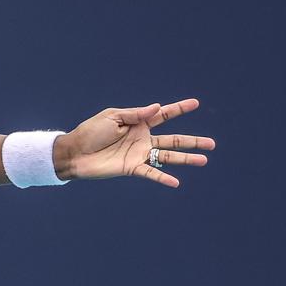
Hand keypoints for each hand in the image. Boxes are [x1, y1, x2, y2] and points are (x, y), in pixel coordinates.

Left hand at [56, 98, 215, 188]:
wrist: (73, 152)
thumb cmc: (90, 132)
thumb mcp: (112, 117)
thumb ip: (135, 113)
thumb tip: (157, 107)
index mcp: (138, 123)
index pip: (163, 115)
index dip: (179, 109)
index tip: (196, 103)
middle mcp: (142, 139)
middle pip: (173, 140)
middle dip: (193, 141)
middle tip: (212, 144)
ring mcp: (139, 154)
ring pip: (167, 156)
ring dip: (185, 159)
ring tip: (204, 160)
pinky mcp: (131, 168)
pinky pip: (150, 173)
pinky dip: (163, 177)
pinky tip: (176, 182)